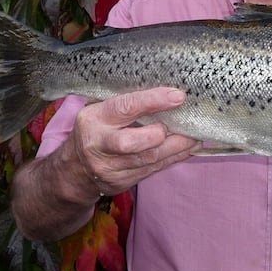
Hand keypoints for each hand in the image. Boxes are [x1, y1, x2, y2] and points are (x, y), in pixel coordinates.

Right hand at [69, 87, 199, 197]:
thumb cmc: (94, 130)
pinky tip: (189, 148)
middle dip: (160, 134)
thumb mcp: (98, 110)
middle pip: (131, 143)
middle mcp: (99, 145)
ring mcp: (109, 167)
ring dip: (177, 147)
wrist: (74, 171)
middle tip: (184, 124)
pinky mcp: (122, 182)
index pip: (124, 107)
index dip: (152, 101)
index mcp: (93, 119)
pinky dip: (174, 158)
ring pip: (147, 160)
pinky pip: (153, 170)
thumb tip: (165, 89)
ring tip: (197, 135)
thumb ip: (123, 103)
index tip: (178, 96)